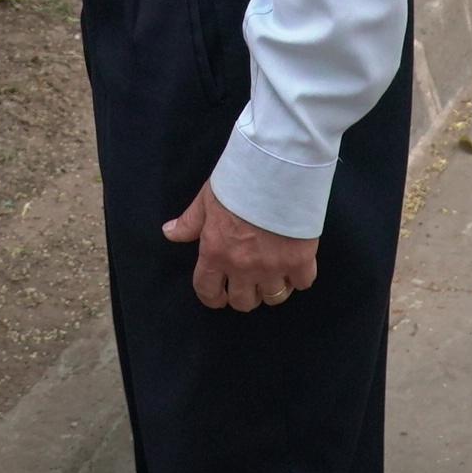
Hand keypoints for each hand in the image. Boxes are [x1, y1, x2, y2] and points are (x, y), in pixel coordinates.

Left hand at [163, 181, 317, 311]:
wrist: (277, 170)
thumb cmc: (239, 182)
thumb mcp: (207, 199)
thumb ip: (190, 222)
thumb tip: (169, 233)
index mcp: (215, 253)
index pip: (208, 291)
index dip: (213, 298)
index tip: (220, 297)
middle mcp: (242, 267)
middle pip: (243, 302)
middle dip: (245, 295)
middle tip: (250, 282)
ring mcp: (272, 267)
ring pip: (273, 297)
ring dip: (273, 288)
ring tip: (275, 274)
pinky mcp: (300, 261)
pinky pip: (302, 283)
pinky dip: (300, 277)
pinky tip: (296, 264)